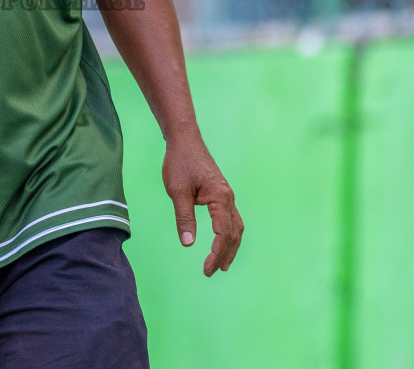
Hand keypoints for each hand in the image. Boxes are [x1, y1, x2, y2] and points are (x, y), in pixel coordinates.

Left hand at [162, 136, 242, 275]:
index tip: (207, 269)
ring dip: (230, 247)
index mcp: (220, 198)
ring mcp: (227, 196)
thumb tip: (188, 243)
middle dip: (224, 255)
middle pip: (233, 234)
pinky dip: (229, 235)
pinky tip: (222, 242)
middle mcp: (228, 198)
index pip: (223, 233)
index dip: (216, 253)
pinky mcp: (222, 194)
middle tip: (210, 272)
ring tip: (221, 265)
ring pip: (236, 227)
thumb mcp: (177, 191)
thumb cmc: (180, 163)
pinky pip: (231, 219)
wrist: (185, 140)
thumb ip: (184, 217)